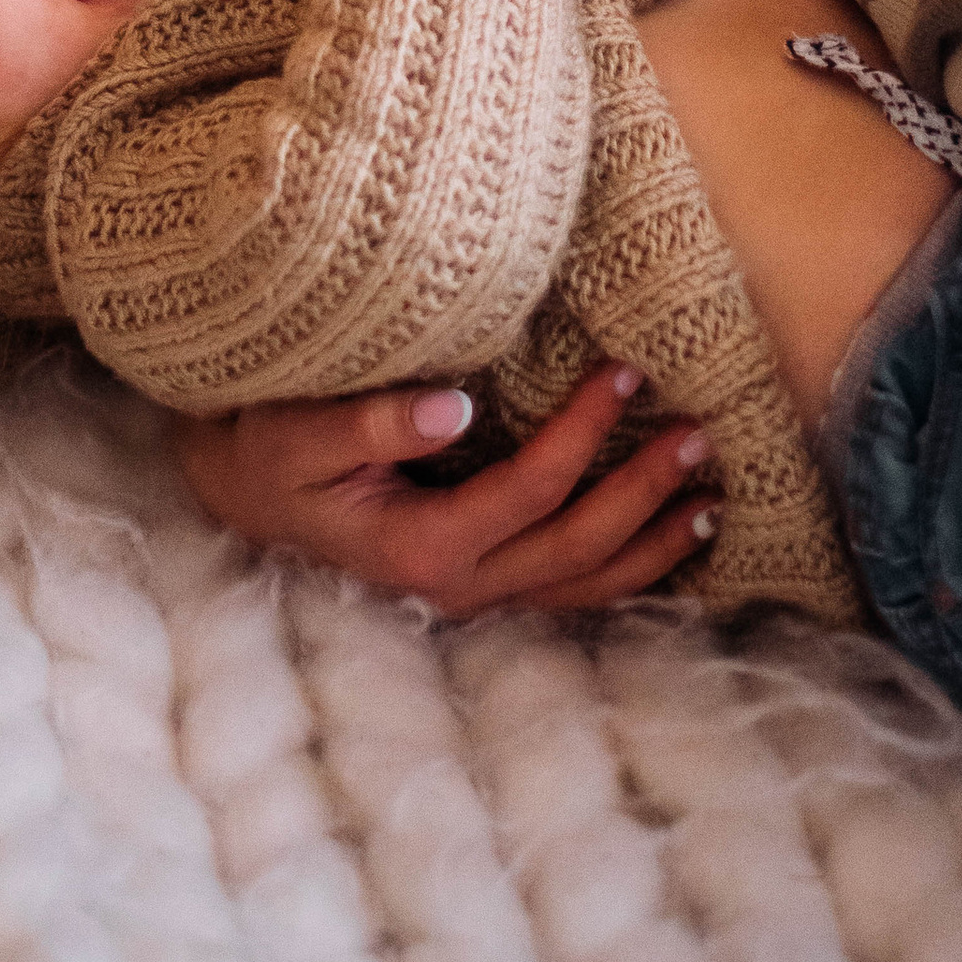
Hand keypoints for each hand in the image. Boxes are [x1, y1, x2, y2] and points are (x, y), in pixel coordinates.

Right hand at [172, 361, 720, 615]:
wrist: (247, 492)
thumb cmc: (274, 448)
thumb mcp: (301, 430)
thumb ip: (372, 421)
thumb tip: (454, 408)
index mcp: (420, 547)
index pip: (529, 491)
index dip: (582, 434)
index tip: (623, 369)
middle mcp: (459, 585)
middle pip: (576, 548)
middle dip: (643, 494)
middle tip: (698, 433)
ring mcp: (476, 593)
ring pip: (586, 585)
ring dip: (654, 544)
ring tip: (714, 499)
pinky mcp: (486, 583)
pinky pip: (573, 589)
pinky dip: (632, 570)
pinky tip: (677, 541)